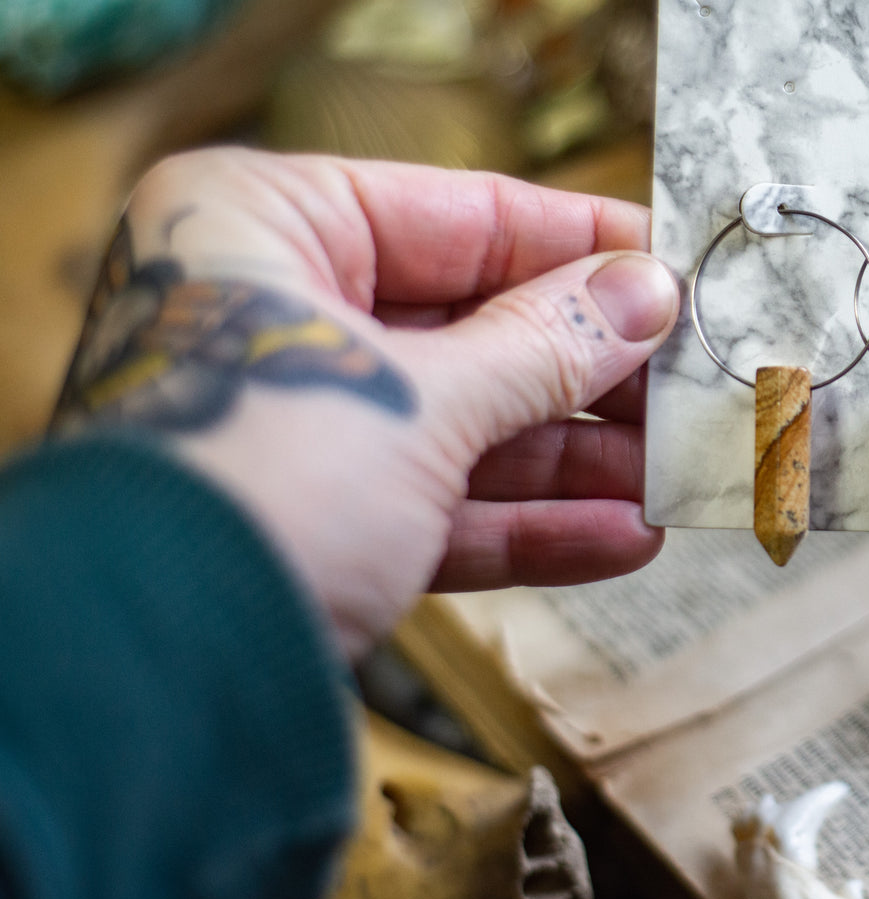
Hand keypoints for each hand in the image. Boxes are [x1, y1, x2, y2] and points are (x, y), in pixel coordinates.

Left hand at [52, 147, 678, 658]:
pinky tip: (624, 535)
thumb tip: (650, 291)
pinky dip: (531, 523)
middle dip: (592, 367)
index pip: (462, 213)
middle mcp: (273, 313)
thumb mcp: (418, 399)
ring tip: (681, 464)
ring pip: (469, 421)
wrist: (142, 685)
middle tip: (697, 375)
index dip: (582, 241)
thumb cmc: (247, 486)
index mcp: (264, 226)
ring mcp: (296, 421)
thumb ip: (543, 343)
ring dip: (578, 455)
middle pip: (475, 324)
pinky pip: (445, 504)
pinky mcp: (316, 522)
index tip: (677, 263)